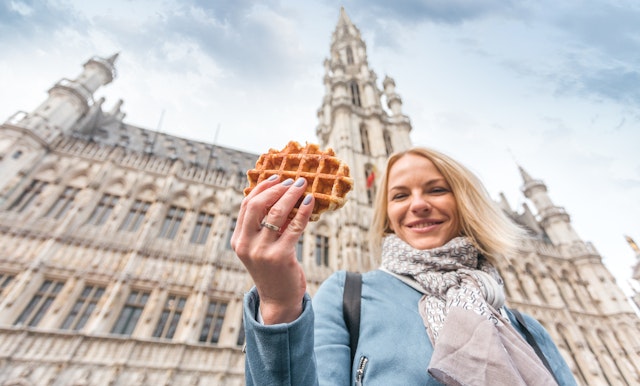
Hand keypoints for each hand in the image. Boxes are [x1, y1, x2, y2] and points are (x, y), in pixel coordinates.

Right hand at [231, 175, 313, 323]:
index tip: (276, 177)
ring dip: (291, 195)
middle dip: (276, 189)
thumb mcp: (261, 248)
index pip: (247, 206)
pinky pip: (294, 226)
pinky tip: (311, 202)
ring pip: (277, 212)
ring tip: (303, 186)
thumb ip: (263, 227)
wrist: (279, 300)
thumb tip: (280, 195)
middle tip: (292, 181)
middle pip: (258, 205)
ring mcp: (262, 251)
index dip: (261, 188)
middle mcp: (247, 245)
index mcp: (239, 240)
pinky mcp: (281, 256)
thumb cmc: (273, 270)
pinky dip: (304, 211)